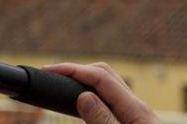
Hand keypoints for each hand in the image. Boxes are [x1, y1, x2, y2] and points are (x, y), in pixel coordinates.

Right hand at [42, 62, 160, 123]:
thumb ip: (105, 121)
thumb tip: (85, 96)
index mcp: (135, 109)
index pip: (100, 77)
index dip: (73, 69)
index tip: (50, 71)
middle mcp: (137, 106)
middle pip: (105, 74)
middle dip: (79, 69)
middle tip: (54, 74)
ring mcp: (137, 113)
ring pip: (109, 85)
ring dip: (87, 79)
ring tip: (65, 83)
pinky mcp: (135, 121)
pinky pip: (113, 99)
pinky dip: (95, 93)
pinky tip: (87, 102)